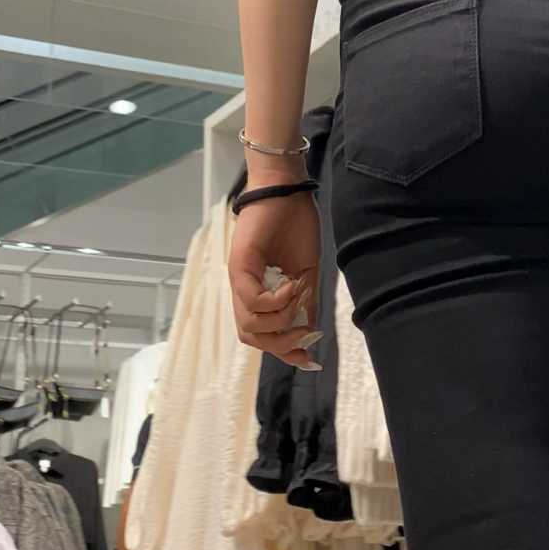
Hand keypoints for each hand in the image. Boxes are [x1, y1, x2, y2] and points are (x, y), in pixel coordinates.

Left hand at [228, 190, 322, 368]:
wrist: (288, 191)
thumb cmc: (295, 226)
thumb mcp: (306, 272)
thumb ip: (304, 304)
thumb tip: (310, 333)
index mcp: (257, 291)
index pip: (260, 334)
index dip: (282, 350)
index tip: (307, 358)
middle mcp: (243, 289)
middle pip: (251, 336)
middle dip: (281, 344)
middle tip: (304, 334)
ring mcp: (238, 279)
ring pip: (249, 325)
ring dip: (281, 319)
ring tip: (298, 297)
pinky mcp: (239, 266)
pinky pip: (253, 301)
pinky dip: (277, 301)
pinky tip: (292, 285)